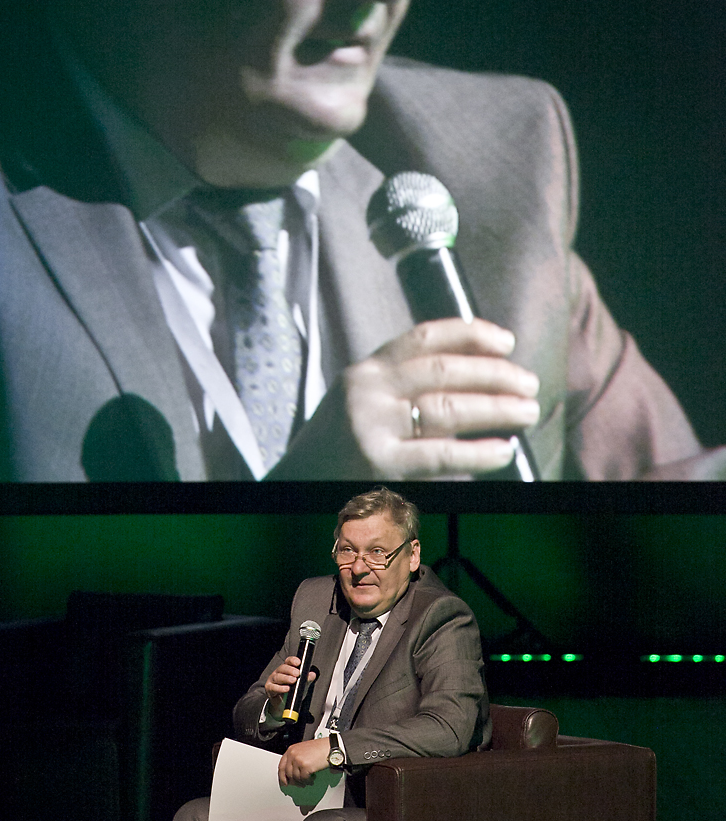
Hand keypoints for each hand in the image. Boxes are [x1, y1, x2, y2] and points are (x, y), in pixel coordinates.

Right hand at [264, 656, 316, 720]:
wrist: (283, 706)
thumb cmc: (292, 692)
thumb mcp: (301, 686)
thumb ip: (306, 680)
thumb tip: (312, 674)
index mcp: (286, 669)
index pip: (288, 661)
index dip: (293, 660)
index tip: (298, 663)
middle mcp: (278, 672)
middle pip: (283, 668)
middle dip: (290, 670)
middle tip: (297, 673)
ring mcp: (273, 680)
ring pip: (278, 677)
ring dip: (286, 678)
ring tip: (293, 681)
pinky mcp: (269, 688)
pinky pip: (273, 687)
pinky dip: (280, 688)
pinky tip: (287, 689)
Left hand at [278, 738, 329, 785]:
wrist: (329, 747)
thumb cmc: (319, 748)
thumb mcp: (303, 750)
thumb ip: (295, 759)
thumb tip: (292, 772)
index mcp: (291, 750)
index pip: (281, 766)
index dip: (282, 776)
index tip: (284, 782)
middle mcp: (293, 754)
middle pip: (287, 773)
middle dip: (293, 781)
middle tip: (298, 784)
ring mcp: (298, 760)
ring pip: (295, 778)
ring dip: (302, 781)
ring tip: (308, 780)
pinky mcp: (305, 766)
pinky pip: (303, 779)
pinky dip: (308, 781)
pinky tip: (312, 779)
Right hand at [339, 317, 539, 477]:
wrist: (292, 486)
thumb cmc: (337, 448)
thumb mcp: (359, 401)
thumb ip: (400, 386)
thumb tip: (474, 378)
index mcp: (366, 371)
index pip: (426, 337)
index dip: (472, 334)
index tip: (506, 341)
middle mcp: (368, 391)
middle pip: (446, 370)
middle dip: (496, 374)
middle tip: (528, 384)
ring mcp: (372, 426)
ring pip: (450, 407)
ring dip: (497, 408)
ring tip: (527, 411)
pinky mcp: (378, 465)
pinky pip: (442, 454)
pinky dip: (480, 452)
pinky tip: (504, 450)